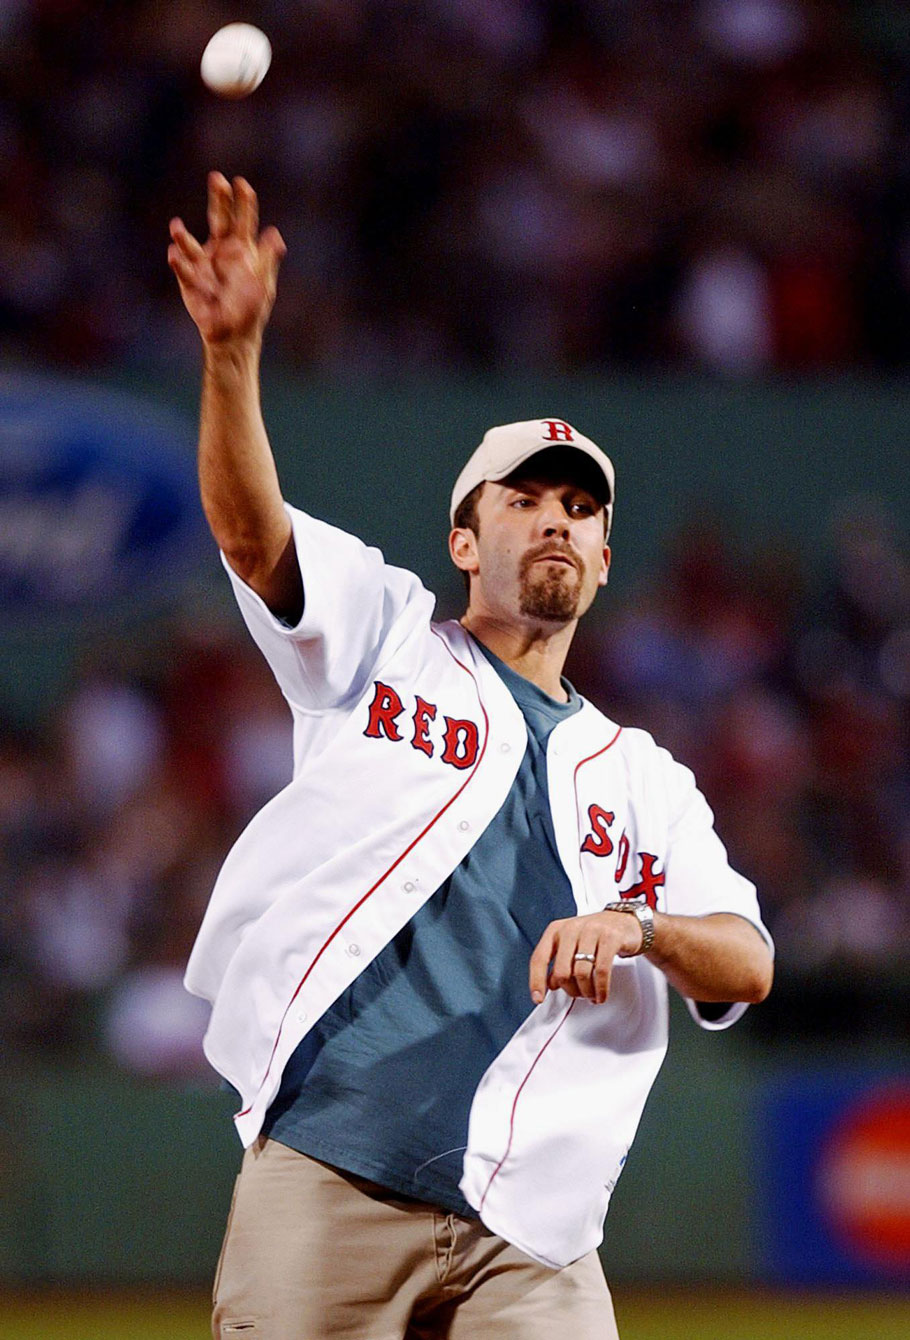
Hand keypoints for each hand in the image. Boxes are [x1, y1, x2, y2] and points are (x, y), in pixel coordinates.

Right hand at [168, 172, 285, 345]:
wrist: (232, 334)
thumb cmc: (250, 308)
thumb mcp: (263, 284)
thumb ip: (266, 259)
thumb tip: (275, 234)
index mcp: (241, 250)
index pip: (243, 221)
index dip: (243, 203)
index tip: (242, 184)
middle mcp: (220, 250)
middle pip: (219, 220)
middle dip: (218, 200)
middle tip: (217, 179)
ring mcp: (202, 264)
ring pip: (191, 244)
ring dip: (182, 236)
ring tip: (176, 227)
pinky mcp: (189, 280)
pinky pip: (183, 269)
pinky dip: (179, 263)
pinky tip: (173, 254)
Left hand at [528, 909, 644, 1005]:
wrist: (625, 922)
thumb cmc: (595, 935)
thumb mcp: (571, 945)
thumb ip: (559, 963)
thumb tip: (551, 984)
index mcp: (556, 930)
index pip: (539, 958)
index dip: (536, 981)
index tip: (538, 998)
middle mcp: (571, 928)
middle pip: (561, 971)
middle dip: (570, 990)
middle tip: (579, 994)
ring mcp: (591, 931)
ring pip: (581, 973)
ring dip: (586, 991)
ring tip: (591, 995)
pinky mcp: (610, 938)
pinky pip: (602, 970)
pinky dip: (601, 989)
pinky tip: (601, 994)